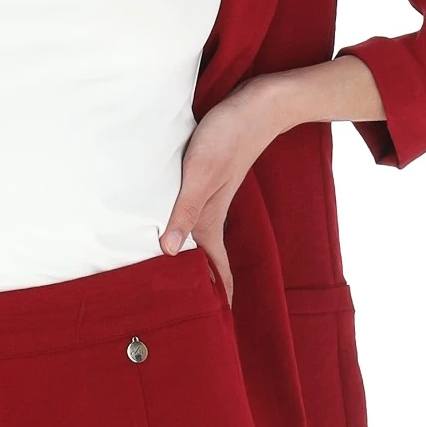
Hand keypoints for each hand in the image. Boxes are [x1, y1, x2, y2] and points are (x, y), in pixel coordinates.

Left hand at [160, 70, 319, 304]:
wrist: (257, 104)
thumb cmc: (229, 136)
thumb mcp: (200, 173)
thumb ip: (184, 211)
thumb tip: (168, 251)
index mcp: (211, 219)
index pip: (216, 267)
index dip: (216, 294)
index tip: (214, 321)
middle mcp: (211, 212)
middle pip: (205, 257)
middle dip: (201, 283)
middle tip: (186, 308)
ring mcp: (210, 196)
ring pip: (198, 237)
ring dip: (192, 257)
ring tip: (178, 276)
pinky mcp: (206, 180)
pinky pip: (193, 214)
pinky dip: (185, 228)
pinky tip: (172, 225)